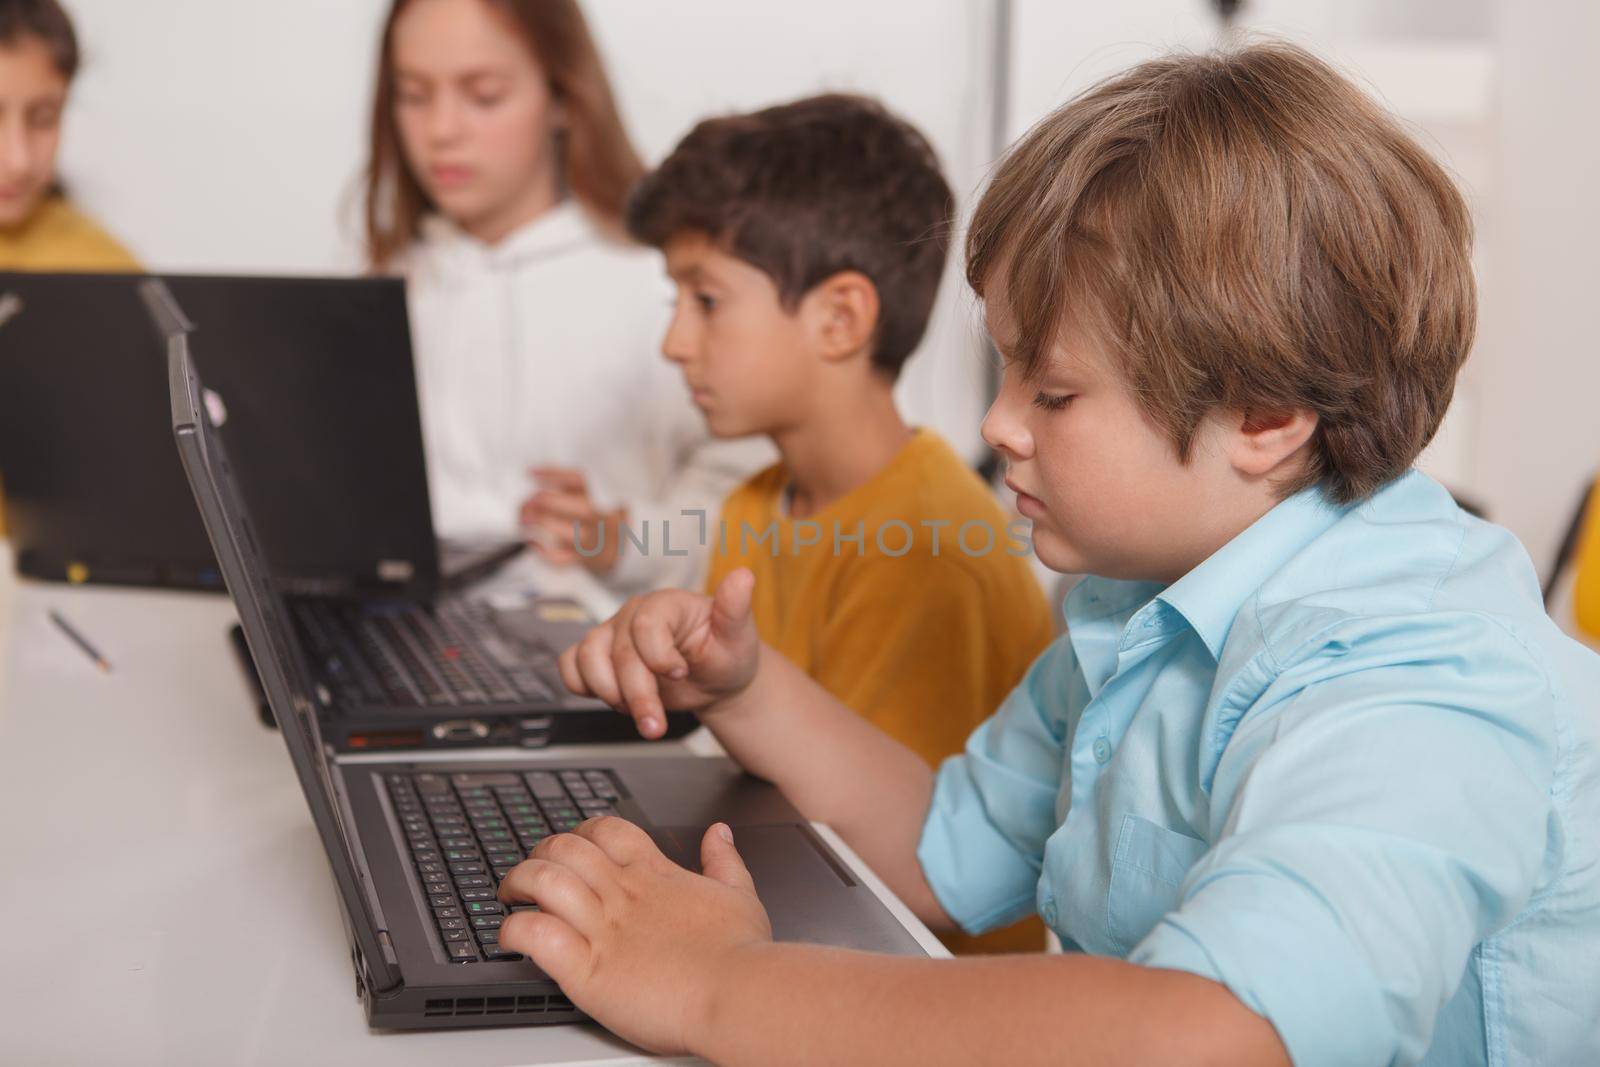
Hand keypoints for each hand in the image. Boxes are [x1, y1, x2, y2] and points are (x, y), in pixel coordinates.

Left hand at [497, 817, 772, 1055]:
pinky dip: (513, 930)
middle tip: (530, 871)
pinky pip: (535, 934)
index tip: (572, 846)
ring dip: (518, 882)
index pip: (607, 830)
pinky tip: (511, 938)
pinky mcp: (586, 970)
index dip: (581, 831)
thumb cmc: (742, 954)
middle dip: (539, 853)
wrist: (738, 994)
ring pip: (543, 880)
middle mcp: (623, 895)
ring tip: (510, 896)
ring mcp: (603, 929)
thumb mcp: (740, 894)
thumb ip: (725, 861)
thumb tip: (719, 833)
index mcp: (655, 876)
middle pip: (565, 847)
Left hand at [520, 467, 624, 575]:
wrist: (613, 548)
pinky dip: (544, 552)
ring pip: (574, 534)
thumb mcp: (585, 494)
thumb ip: (564, 482)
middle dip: (550, 502)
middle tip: (528, 501)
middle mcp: (600, 519)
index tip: (529, 472)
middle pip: (582, 509)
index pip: (581, 481)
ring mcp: (592, 540)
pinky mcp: (582, 558)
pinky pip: (563, 558)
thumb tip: (531, 471)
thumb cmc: (592, 516)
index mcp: (600, 497)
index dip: (555, 475)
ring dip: (544, 524)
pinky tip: (531, 542)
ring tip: (523, 519)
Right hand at [558, 568, 760, 738]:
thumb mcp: (738, 635)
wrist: (716, 680)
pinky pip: (571, 665)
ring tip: (638, 714)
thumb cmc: (726, 653)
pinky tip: (613, 699)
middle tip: (655, 724)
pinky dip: (582, 686)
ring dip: (608, 694)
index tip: (680, 673)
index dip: (658, 656)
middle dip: (638, 695)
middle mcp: (634, 615)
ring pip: (587, 657)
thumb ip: (736, 608)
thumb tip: (743, 576)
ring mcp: (613, 634)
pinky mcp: (599, 657)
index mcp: (667, 604)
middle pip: (620, 653)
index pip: (646, 624)